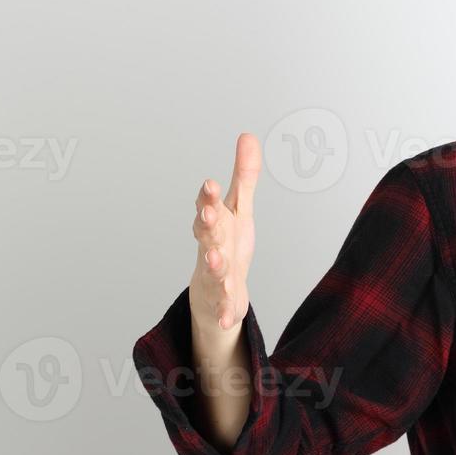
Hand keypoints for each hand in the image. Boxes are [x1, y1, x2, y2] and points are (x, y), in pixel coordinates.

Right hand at [189, 132, 260, 333]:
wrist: (216, 295)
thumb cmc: (227, 244)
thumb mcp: (240, 209)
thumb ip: (244, 176)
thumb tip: (248, 135)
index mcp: (215, 225)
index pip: (209, 207)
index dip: (209, 197)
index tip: (211, 183)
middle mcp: (211, 248)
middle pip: (208, 235)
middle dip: (207, 224)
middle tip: (208, 214)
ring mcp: (215, 276)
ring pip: (213, 269)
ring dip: (214, 264)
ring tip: (217, 260)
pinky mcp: (222, 302)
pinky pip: (223, 307)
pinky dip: (224, 312)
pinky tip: (228, 319)